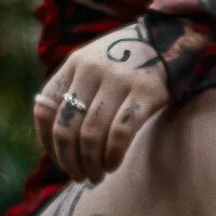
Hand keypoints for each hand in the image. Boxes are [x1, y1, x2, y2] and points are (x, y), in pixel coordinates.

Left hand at [32, 23, 170, 183]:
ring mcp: (119, 80)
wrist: (169, 38)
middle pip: (66, 128)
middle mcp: (91, 69)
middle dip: (69, 161)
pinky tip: (113, 165)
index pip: (46, 110)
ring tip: (96, 175)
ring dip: (90, 164)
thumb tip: (54, 144)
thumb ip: (72, 91)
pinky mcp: (146, 93)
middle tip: (79, 177)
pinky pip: (120, 134)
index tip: (60, 162)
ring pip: (91, 135)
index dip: (48, 143)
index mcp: (74, 63)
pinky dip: (112, 156)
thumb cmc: (125, 61)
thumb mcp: (92, 64)